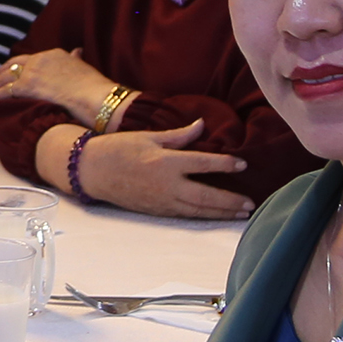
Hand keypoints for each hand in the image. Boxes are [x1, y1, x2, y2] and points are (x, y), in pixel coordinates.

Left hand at [0, 48, 117, 123]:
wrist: (97, 97)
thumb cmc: (95, 89)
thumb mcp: (84, 67)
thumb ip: (76, 59)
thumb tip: (77, 50)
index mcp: (53, 54)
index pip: (29, 59)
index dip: (18, 67)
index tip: (12, 74)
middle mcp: (40, 59)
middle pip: (13, 64)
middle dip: (1, 73)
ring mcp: (33, 71)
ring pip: (5, 76)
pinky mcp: (27, 86)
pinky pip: (5, 90)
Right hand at [42, 120, 252, 219]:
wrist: (92, 171)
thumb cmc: (119, 149)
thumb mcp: (149, 136)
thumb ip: (179, 136)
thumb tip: (202, 125)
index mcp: (166, 162)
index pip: (203, 163)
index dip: (225, 165)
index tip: (242, 165)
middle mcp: (167, 184)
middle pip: (206, 196)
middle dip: (230, 200)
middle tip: (250, 203)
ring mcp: (162, 200)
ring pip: (198, 210)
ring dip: (221, 212)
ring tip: (241, 213)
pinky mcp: (157, 210)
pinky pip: (186, 215)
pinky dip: (204, 216)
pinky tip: (215, 215)